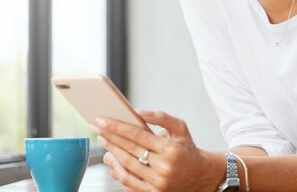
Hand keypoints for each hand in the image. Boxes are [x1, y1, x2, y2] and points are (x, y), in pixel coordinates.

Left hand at [91, 110, 223, 191]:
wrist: (199, 175)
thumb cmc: (186, 148)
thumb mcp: (180, 128)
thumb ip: (162, 117)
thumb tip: (139, 112)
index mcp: (170, 149)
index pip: (138, 136)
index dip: (117, 127)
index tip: (102, 120)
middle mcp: (164, 167)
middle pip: (129, 151)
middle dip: (110, 138)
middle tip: (97, 128)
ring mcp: (157, 182)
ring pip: (126, 168)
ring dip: (111, 154)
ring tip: (104, 142)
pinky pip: (128, 183)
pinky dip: (118, 171)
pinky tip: (113, 160)